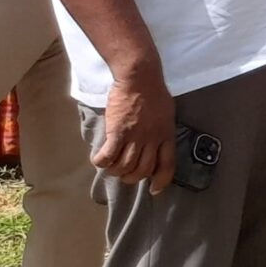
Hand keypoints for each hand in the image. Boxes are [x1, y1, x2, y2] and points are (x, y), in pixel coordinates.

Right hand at [95, 71, 176, 190]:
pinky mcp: (118, 132)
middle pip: (142, 170)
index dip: (161, 181)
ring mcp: (135, 136)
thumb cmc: (154, 92)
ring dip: (115, 171)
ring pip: (125, 166)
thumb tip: (155, 142)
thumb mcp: (166, 113)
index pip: (167, 165)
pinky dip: (102, 162)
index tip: (154, 189)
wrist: (140, 77)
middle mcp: (152, 139)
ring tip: (111, 166)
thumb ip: (161, 130)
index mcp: (166, 135)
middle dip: (131, 177)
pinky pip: (108, 156)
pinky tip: (99, 159)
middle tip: (123, 173)